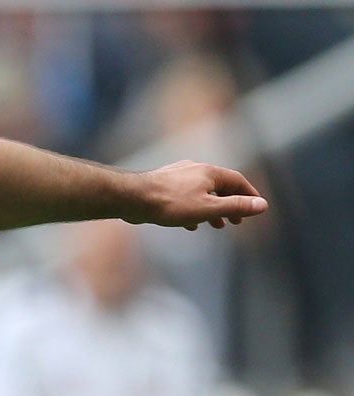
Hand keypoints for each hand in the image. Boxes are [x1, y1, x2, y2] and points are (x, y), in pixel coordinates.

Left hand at [129, 161, 267, 229]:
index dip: (249, 195)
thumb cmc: (170, 203)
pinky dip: (193, 210)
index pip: (238, 181)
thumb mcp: (208, 208)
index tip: (255, 208)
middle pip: (220, 186)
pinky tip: (190, 225)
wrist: (132, 197)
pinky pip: (184, 198)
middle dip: (230, 204)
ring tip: (217, 226)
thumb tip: (262, 205)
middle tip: (237, 221)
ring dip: (212, 209)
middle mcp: (195, 170)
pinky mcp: (162, 186)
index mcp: (210, 172)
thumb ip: (235, 206)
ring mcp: (178, 176)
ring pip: (202, 193)